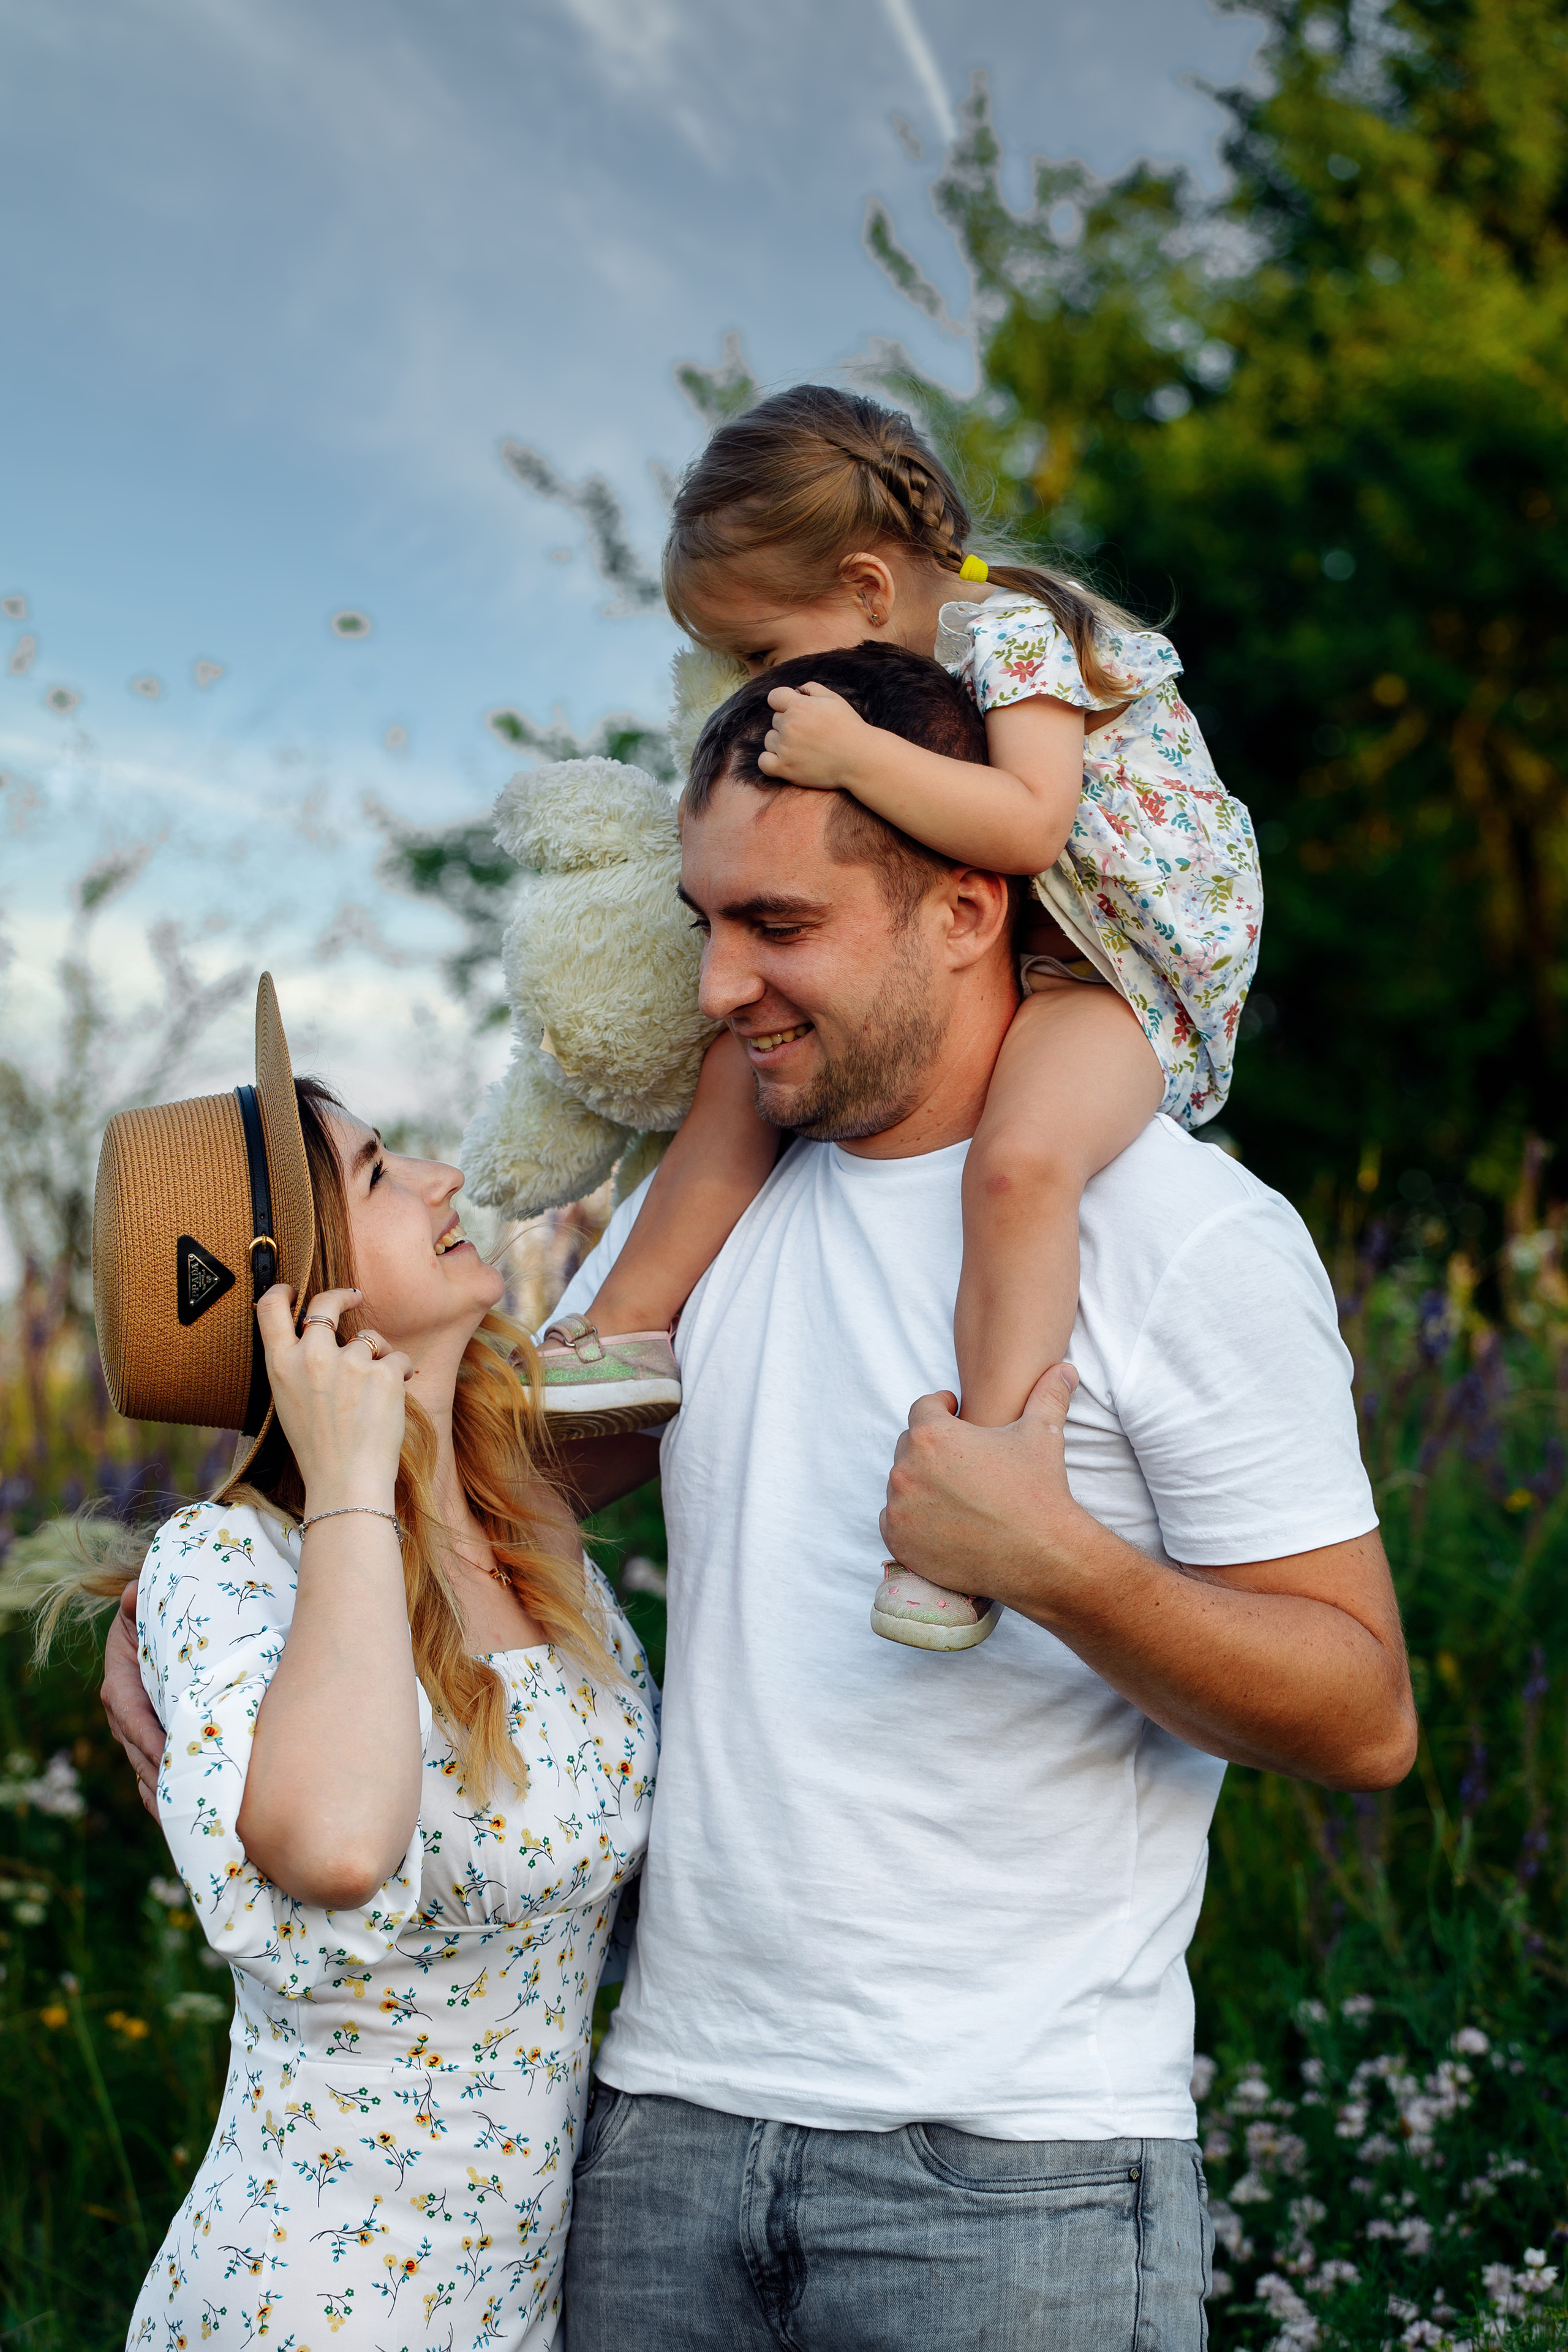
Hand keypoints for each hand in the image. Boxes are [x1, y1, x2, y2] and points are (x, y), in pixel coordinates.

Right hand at [101, 1581, 163, 1818]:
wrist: (154, 1627)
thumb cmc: (155, 1618)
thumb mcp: (147, 1608)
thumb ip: (139, 1605)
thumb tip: (132, 1593)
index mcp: (120, 1684)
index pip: (132, 1716)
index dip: (149, 1736)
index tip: (168, 1754)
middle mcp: (124, 1712)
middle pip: (139, 1750)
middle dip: (160, 1773)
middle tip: (186, 1795)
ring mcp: (136, 1730)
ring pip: (145, 1766)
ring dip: (163, 1790)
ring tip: (186, 1813)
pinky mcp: (151, 1739)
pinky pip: (152, 1770)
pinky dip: (163, 1792)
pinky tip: (179, 1814)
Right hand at [257, 1285, 412, 1514]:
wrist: (346, 1482)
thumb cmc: (318, 1448)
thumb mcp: (289, 1402)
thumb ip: (297, 1365)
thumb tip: (314, 1335)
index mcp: (280, 1365)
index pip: (270, 1309)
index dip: (282, 1291)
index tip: (294, 1289)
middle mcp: (312, 1356)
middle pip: (326, 1304)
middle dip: (343, 1296)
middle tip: (355, 1296)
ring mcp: (349, 1362)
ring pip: (370, 1338)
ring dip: (378, 1355)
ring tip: (374, 1391)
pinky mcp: (383, 1373)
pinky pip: (398, 1359)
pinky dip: (399, 1375)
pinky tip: (392, 1401)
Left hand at [757, 682, 871, 788]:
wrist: (860, 759)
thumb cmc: (849, 727)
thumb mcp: (834, 699)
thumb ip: (812, 689)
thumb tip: (797, 690)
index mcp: (799, 706)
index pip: (774, 697)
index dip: (784, 702)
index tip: (796, 710)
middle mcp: (789, 726)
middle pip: (775, 720)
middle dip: (788, 724)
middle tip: (809, 733)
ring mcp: (786, 748)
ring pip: (769, 739)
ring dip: (780, 742)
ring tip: (802, 748)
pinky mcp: (786, 768)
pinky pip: (764, 762)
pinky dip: (770, 760)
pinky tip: (784, 760)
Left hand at [879, 1365, 1082, 1604]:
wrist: (1041, 1555)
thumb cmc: (1039, 1490)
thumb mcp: (1044, 1433)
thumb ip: (1048, 1394)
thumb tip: (1065, 1370)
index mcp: (932, 1434)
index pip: (924, 1408)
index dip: (942, 1408)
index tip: (955, 1414)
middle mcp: (907, 1468)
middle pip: (910, 1446)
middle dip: (931, 1448)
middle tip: (960, 1461)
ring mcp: (899, 1507)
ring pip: (901, 1483)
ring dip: (920, 1483)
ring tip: (953, 1492)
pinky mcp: (899, 1540)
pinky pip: (893, 1519)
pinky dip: (910, 1518)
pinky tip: (940, 1520)